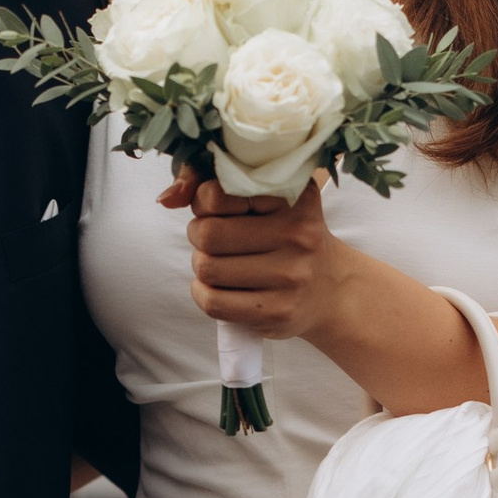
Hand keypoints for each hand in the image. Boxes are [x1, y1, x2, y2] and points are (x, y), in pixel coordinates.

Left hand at [168, 163, 354, 342]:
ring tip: (218, 263)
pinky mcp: (278, 311)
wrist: (330, 289)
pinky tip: (217, 287)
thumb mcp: (266, 200)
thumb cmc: (285, 236)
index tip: (217, 209)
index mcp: (293, 197)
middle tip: (212, 239)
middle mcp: (297, 234)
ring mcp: (290, 276)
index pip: (220, 193)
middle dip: (199, 236)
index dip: (205, 202)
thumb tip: (167, 197)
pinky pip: (213, 302)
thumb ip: (213, 185)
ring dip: (202, 265)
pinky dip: (203, 294)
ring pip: (207, 269)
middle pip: (208, 234)